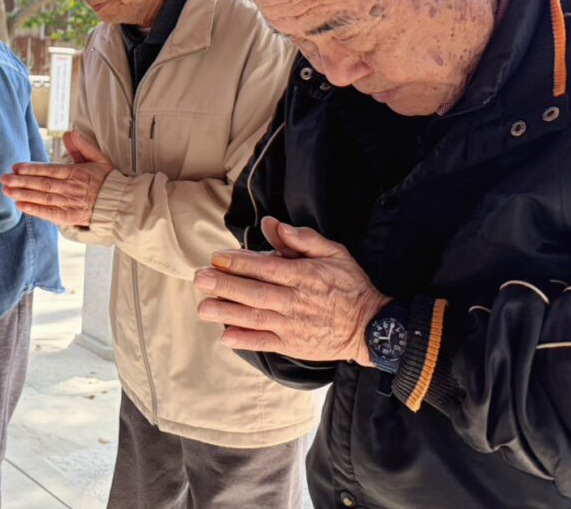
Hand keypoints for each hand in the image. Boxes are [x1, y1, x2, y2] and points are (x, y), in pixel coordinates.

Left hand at [0, 130, 113, 224]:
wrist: (120, 203)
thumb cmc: (108, 179)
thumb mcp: (99, 158)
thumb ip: (83, 146)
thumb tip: (69, 133)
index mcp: (76, 173)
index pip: (49, 170)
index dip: (32, 168)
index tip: (16, 166)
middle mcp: (70, 188)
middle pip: (42, 184)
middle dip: (21, 181)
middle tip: (3, 179)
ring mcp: (70, 203)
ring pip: (43, 198)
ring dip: (23, 194)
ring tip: (7, 191)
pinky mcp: (70, 217)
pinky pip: (50, 214)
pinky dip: (35, 210)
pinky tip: (21, 206)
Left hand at [194, 217, 390, 365]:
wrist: (370, 328)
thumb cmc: (350, 285)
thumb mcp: (334, 253)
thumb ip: (302, 238)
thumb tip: (273, 225)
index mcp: (304, 276)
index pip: (266, 268)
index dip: (240, 263)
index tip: (217, 258)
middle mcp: (295, 301)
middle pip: (255, 293)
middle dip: (225, 286)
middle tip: (200, 280)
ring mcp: (293, 325)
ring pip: (255, 318)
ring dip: (227, 313)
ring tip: (203, 307)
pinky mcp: (293, 345)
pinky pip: (265, 343)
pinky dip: (245, 340)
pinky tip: (225, 336)